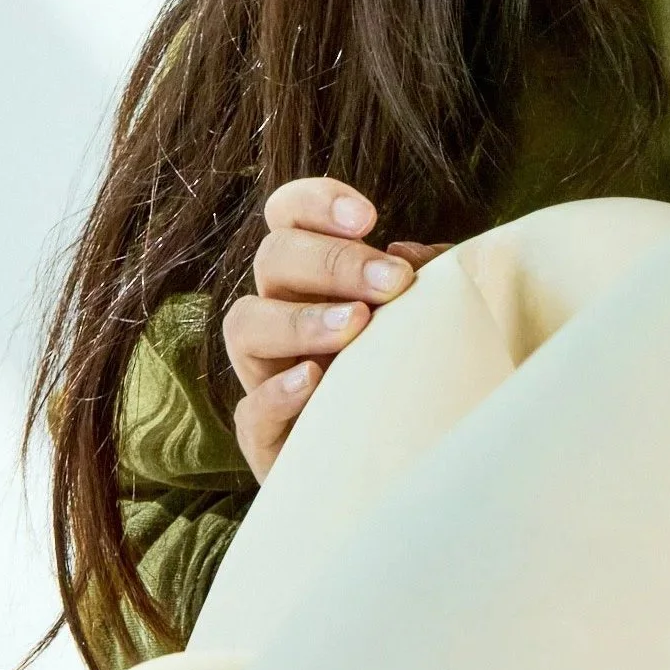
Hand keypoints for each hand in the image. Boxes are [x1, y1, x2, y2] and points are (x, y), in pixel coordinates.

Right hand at [224, 177, 451, 480]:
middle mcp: (280, 314)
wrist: (407, 467)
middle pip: (272, 258)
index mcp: (312, 277)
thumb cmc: (415, 376)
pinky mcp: (266, 439)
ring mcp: (265, 374)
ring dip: (301, 319)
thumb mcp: (426, 319)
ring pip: (244, 323)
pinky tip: (314, 380)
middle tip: (393, 282)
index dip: (315, 201)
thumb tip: (411, 255)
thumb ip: (422, 282)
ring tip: (356, 326)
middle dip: (333, 261)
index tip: (368, 217)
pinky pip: (249, 410)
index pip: (288, 216)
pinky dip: (278, 392)